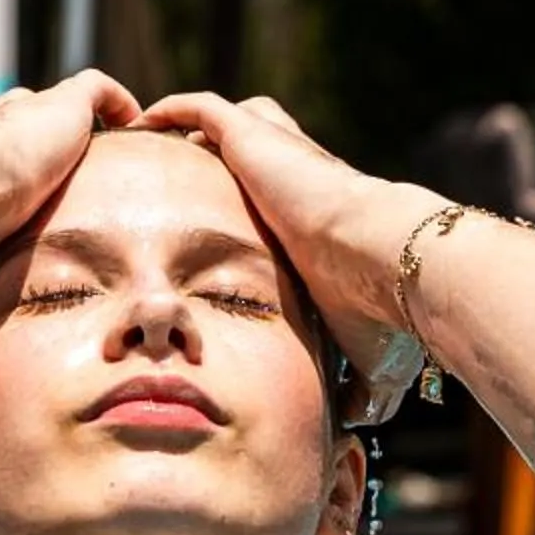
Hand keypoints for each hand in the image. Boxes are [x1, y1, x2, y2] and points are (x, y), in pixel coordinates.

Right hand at [0, 71, 141, 390]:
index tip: (11, 207)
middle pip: (14, 131)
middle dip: (34, 148)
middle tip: (61, 174)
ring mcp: (20, 119)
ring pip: (53, 109)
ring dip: (76, 125)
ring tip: (110, 148)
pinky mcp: (57, 109)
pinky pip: (92, 92)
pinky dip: (111, 101)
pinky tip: (133, 116)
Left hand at [137, 92, 432, 424]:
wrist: (391, 267)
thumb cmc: (385, 315)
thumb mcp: (373, 358)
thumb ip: (362, 386)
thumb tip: (359, 424)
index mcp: (323, 221)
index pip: (286, 202)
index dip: (254, 209)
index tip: (219, 234)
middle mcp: (302, 180)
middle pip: (256, 152)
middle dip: (221, 161)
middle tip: (181, 184)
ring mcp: (280, 154)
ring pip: (229, 122)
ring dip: (193, 131)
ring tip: (154, 148)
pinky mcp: (258, 137)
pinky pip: (204, 110)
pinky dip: (174, 111)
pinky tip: (143, 122)